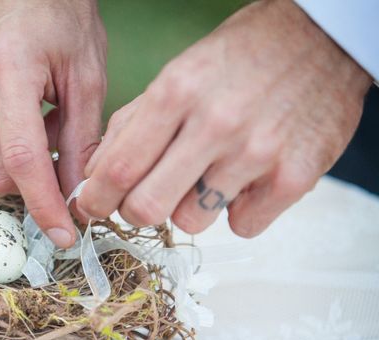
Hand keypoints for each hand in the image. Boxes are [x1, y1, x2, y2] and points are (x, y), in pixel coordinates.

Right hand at [0, 0, 106, 247]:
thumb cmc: (60, 20)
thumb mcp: (86, 76)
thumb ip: (82, 140)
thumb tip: (73, 198)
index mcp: (9, 67)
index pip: (23, 159)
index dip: (44, 205)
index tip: (62, 234)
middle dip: (33, 180)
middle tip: (58, 148)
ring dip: (12, 158)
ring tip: (32, 118)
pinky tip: (5, 112)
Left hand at [78, 0, 371, 237]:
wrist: (322, 41)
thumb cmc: (240, 60)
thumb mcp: (177, 75)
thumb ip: (131, 125)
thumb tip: (95, 176)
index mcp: (176, 93)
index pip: (117, 169)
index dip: (94, 199)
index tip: (90, 206)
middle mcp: (216, 124)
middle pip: (147, 208)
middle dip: (136, 210)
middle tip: (144, 198)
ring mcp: (258, 153)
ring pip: (192, 222)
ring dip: (191, 206)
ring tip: (209, 174)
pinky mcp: (294, 178)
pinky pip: (243, 226)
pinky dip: (238, 210)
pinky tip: (246, 179)